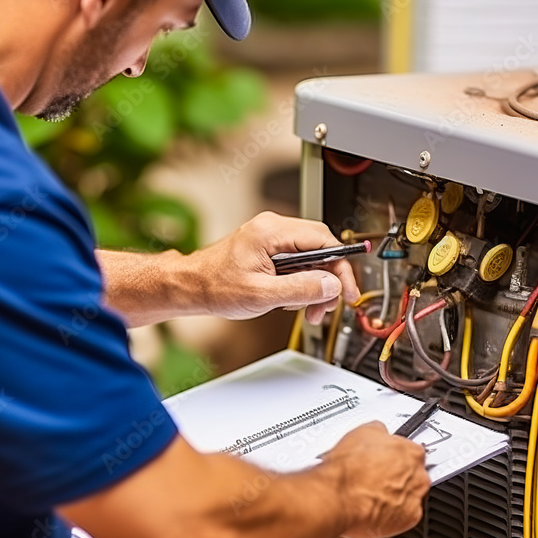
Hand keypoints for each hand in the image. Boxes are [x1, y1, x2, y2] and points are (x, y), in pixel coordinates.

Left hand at [190, 212, 360, 323]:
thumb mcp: (262, 295)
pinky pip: (296, 260)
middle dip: (328, 280)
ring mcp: (270, 237)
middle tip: (326, 305)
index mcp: (271, 232)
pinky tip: (293, 299)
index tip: (347, 291)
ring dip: (314, 284)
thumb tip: (331, 284)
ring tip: (307, 309)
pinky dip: (301, 281)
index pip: (324, 242)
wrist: (190, 286)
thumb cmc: (214, 287)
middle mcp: (272, 228)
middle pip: (321, 248)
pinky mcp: (267, 248)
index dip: (341, 268)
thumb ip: (300, 289)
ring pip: (310, 256)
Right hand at [322, 421, 429, 537]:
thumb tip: (379, 433)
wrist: (337, 496)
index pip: (411, 451)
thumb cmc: (347, 469)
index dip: (394, 455)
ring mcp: (415, 498)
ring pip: (409, 495)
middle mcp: (418, 475)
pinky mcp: (408, 519)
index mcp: (411, 451)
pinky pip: (404, 516)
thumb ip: (380, 432)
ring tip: (371, 494)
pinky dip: (392, 514)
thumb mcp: (362, 432)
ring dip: (395, 495)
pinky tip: (375, 508)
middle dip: (397, 476)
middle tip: (376, 477)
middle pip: (413, 474)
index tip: (385, 459)